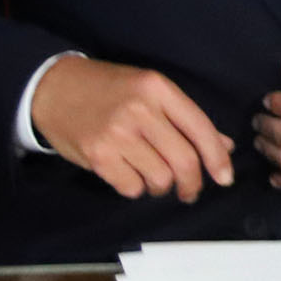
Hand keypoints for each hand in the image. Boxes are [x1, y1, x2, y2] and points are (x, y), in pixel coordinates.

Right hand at [29, 56, 235, 201]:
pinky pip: (131, 187)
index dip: (217, 158)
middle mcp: (141, 110)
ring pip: (160, 178)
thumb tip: (224, 146)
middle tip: (190, 191)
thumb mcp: (150, 91)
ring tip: (156, 180)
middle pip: (183, 160)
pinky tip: (131, 176)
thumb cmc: (109, 89)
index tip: (225, 178)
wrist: (54, 88)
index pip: (200, 128)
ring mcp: (117, 134)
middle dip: (193, 184)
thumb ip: (186, 118)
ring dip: (162, 187)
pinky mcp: (97, 156)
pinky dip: (137, 188)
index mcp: (159, 89)